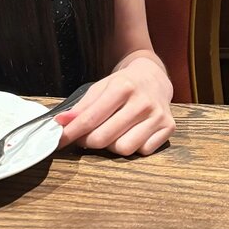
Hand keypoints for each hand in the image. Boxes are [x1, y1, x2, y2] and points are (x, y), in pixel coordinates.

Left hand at [53, 56, 174, 156]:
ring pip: (124, 148)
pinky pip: (143, 151)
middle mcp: (142, 102)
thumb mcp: (101, 88)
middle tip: (83, 138)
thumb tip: (61, 122)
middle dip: (88, 141)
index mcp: (123, 87)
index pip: (91, 118)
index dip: (72, 132)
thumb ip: (82, 106)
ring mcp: (157, 116)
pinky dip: (131, 147)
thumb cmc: (124, 84)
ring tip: (108, 134)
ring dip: (110, 147)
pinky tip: (128, 134)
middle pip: (105, 138)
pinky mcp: (168, 128)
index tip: (59, 140)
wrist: (154, 77)